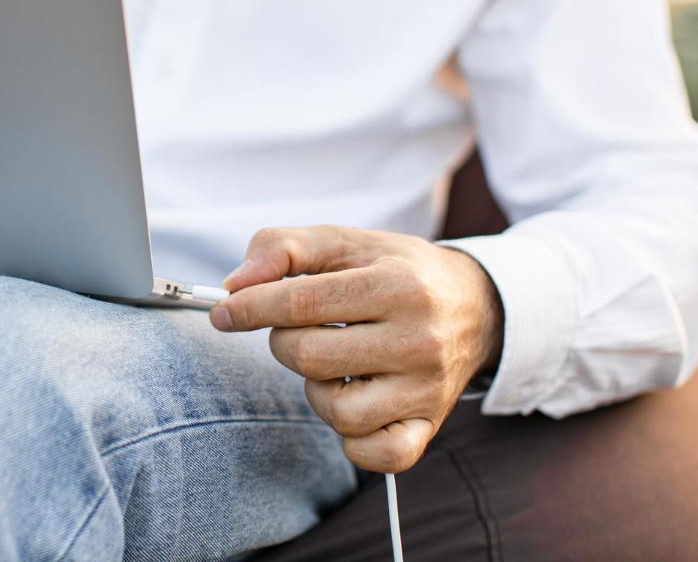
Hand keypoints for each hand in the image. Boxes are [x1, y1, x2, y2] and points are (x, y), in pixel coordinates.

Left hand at [210, 225, 501, 472]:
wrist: (474, 305)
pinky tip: (354, 401)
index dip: (249, 307)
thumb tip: (236, 286)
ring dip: (316, 388)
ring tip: (335, 362)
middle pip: (310, 357)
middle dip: (284, 342)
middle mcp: (418, 338)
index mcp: (396, 284)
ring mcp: (426, 388)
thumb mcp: (343, 241)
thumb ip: (282, 248)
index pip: (302, 302)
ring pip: (337, 410)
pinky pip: (375, 455)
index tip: (223, 311)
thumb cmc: (395, 271)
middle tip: (302, 328)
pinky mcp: (429, 424)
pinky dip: (352, 439)